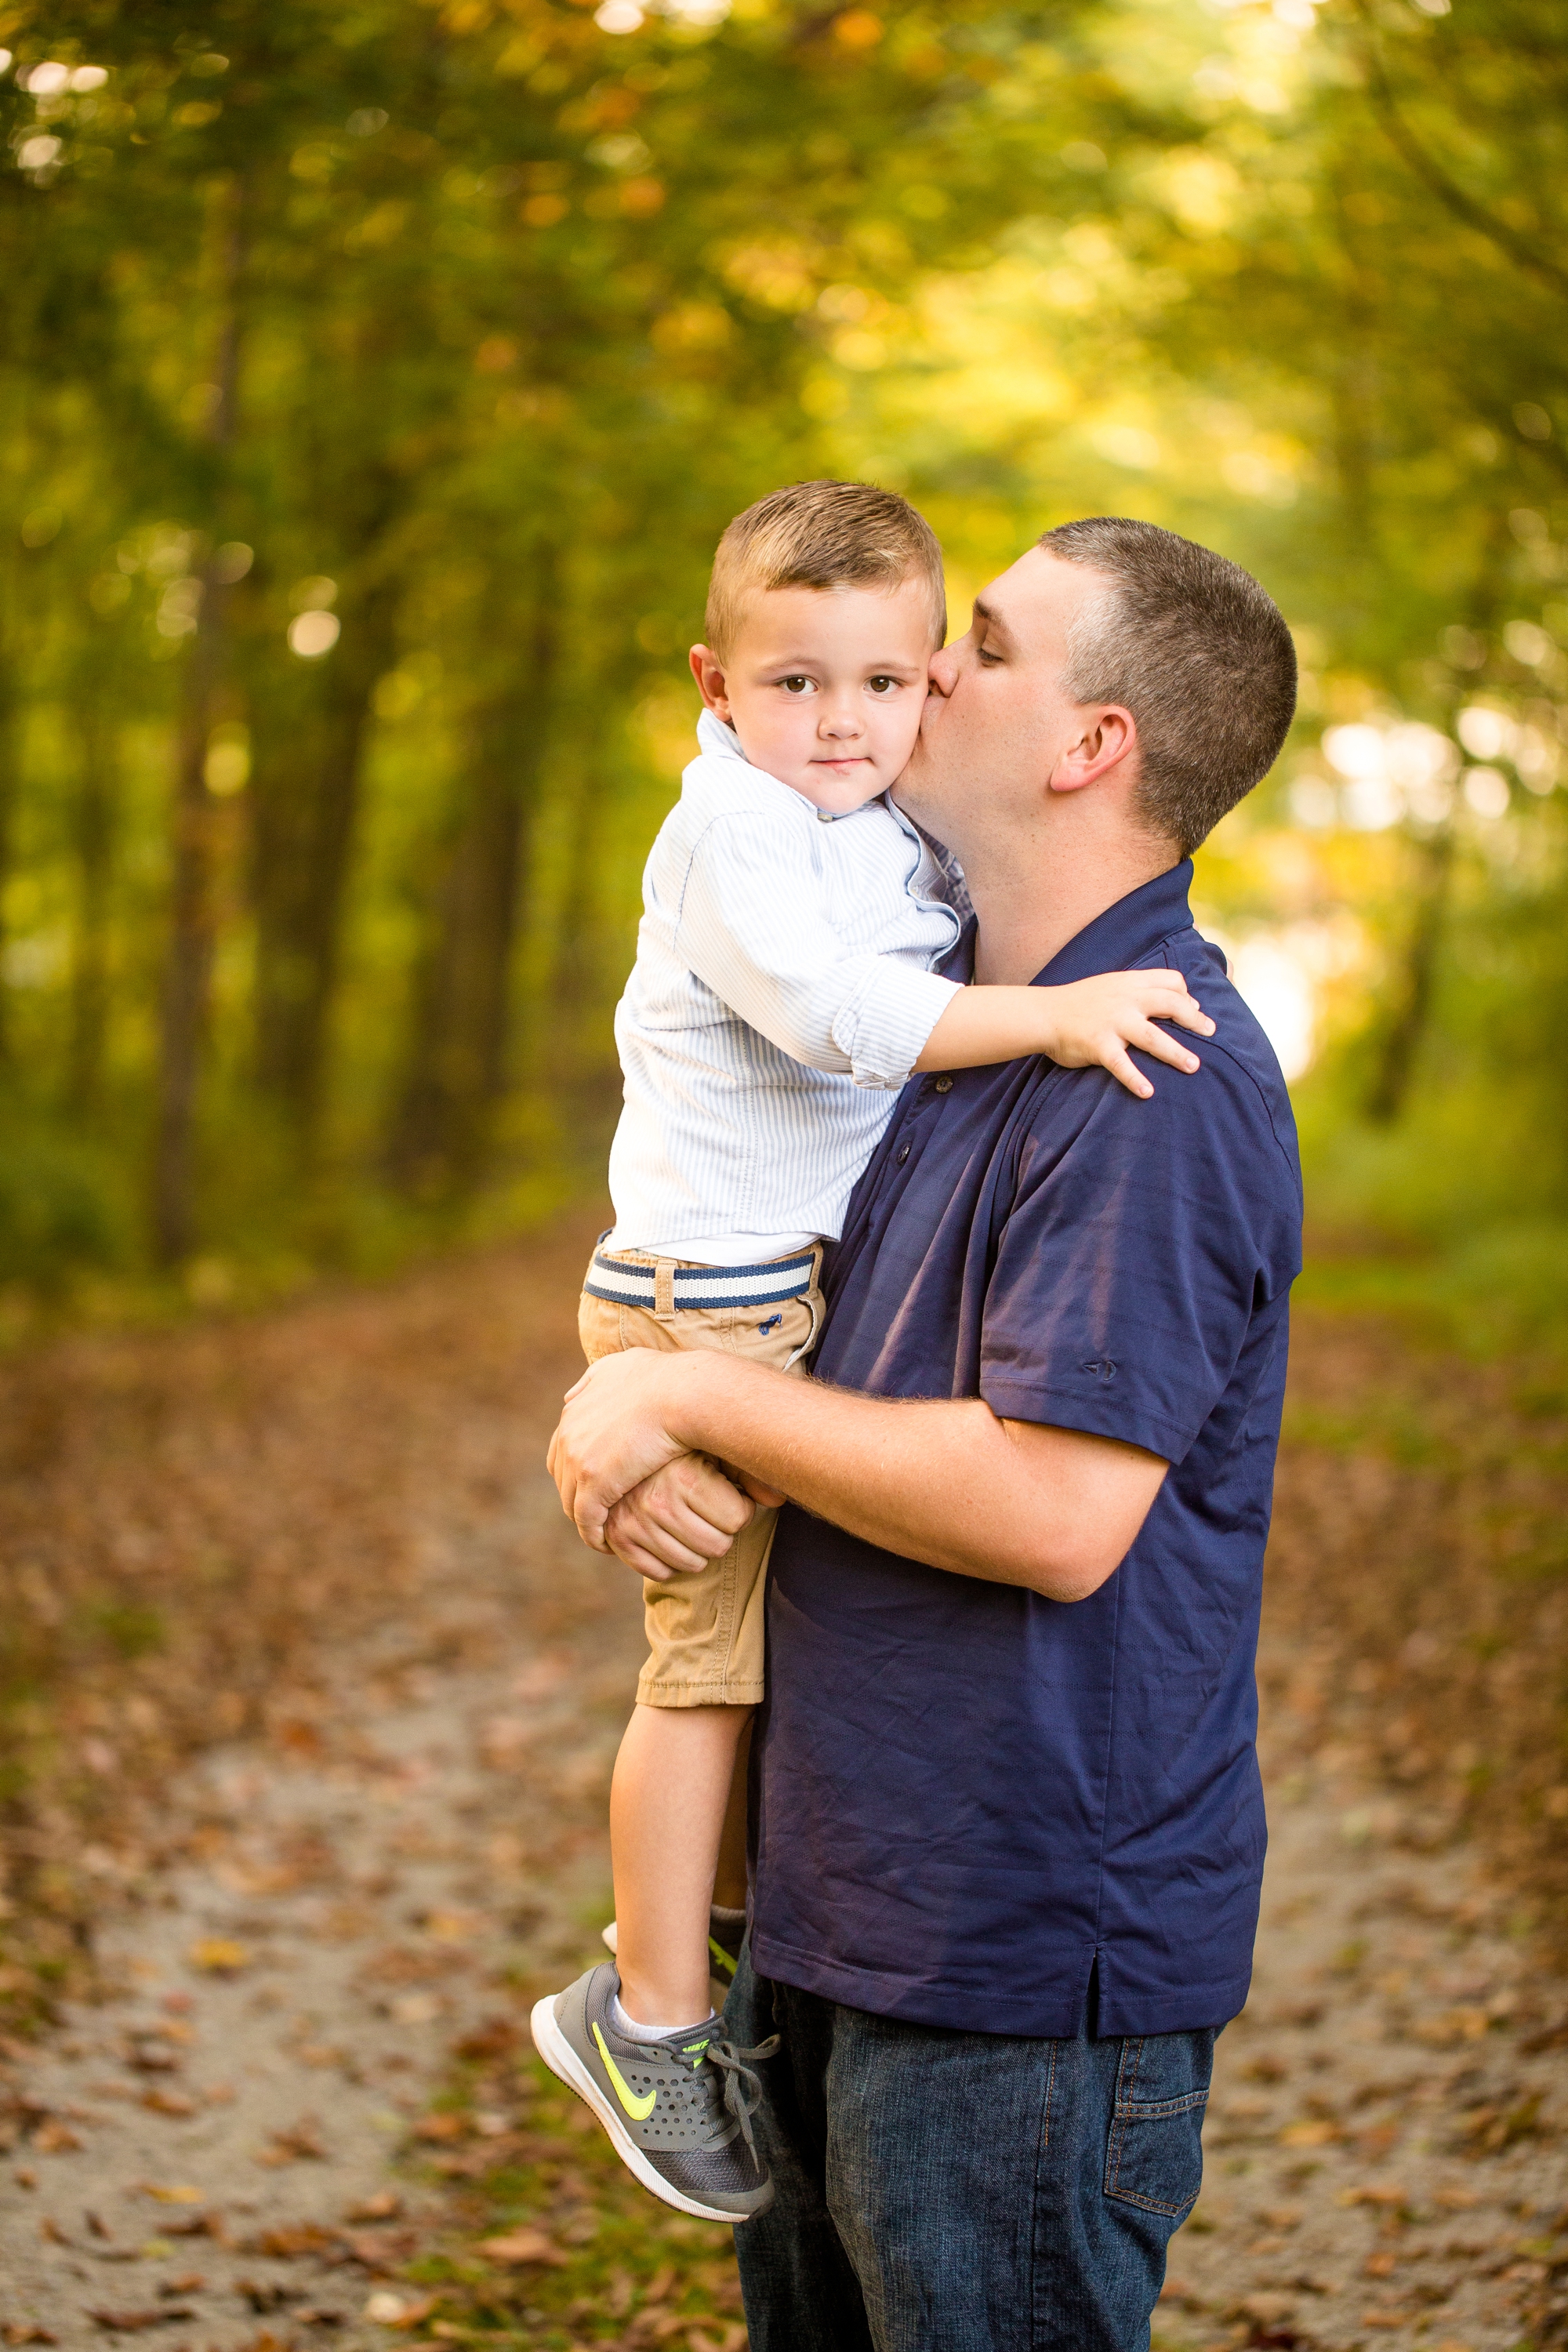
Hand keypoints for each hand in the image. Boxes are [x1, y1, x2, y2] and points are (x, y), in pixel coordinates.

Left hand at [548, 1346, 710, 1550]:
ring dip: (587, 1519)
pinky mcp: (594, 1484)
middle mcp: (568, 1434)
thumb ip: (594, 1378)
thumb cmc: (667, 1378)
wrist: (683, 1393)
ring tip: (606, 1533)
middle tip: (599, 1512)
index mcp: (574, 1409)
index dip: (577, 1467)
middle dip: (578, 1495)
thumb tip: (572, 1394)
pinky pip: (587, 1521)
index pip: (562, 1449)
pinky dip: (595, 1535)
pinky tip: (610, 1545)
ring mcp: (578, 1460)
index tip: (598, 1481)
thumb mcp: (622, 1366)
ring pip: (572, 1502)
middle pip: (563, 1477)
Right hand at [604, 1454, 755, 1579]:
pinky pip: (659, 1573)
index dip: (741, 1510)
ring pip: (692, 1565)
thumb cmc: (682, 1448)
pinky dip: (669, 1563)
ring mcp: (634, 1521)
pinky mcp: (617, 1538)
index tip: (729, 1496)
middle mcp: (657, 1500)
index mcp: (685, 1475)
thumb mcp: (716, 1448)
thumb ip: (749, 1469)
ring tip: (693, 1524)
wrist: (627, 1446)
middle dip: (722, 1532)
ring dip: (699, 1550)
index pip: (738, 1519)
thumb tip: (778, 1498)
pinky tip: (670, 1538)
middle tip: (711, 1513)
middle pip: (718, 1546)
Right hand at [1041, 970, 1213, 1099]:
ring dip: (1175, 1052)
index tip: (1194, 1010)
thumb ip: (1141, 990)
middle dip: (1193, 1018)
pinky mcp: (1098, 1044)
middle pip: (1169, 1003)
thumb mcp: (1112, 986)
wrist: (1043, 1014)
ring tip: (1193, 1066)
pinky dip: (1134, 1078)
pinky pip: (1120, 1063)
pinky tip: (1147, 1092)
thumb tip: (1179, 999)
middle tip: (1211, 1032)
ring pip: (1152, 1036)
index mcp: (1130, 983)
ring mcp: (1112, 1022)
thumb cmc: (1081, 1002)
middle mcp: (1125, 1000)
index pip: (1170, 981)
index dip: (1186, 995)